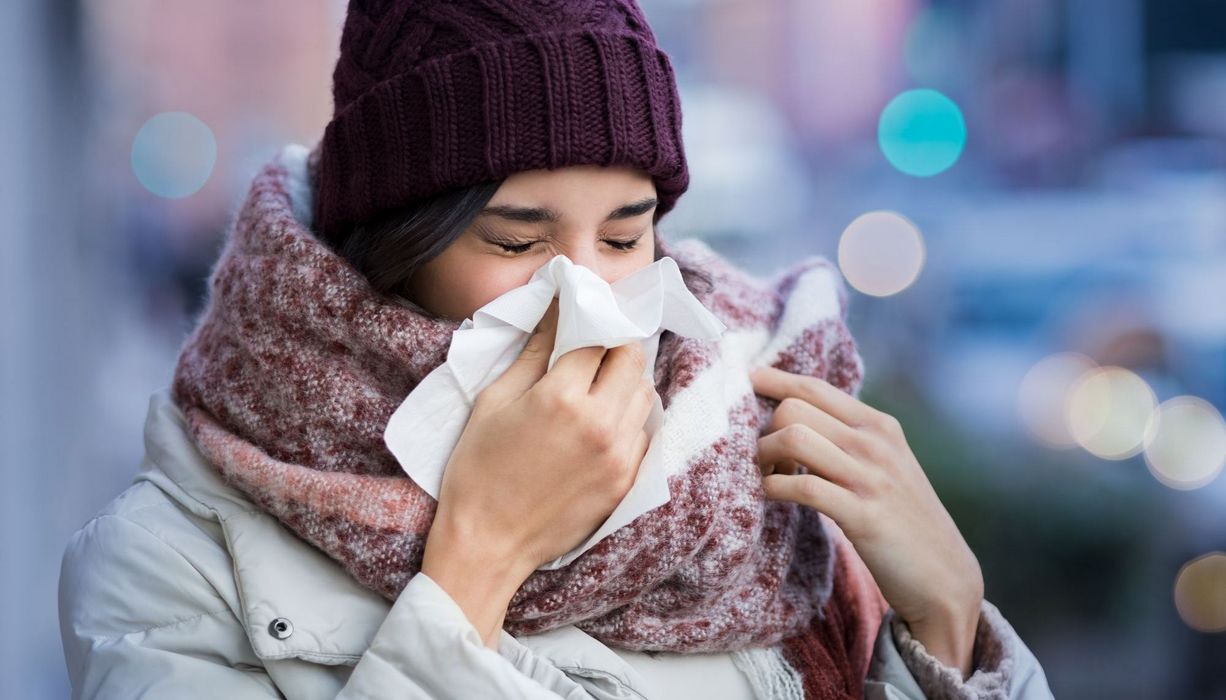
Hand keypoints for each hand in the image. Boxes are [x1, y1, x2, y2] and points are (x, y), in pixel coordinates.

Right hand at [422, 297, 655, 644]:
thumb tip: (556, 311)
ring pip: (645, 394)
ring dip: (627, 380)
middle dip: (616, 345)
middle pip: (632, 359)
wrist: (488, 545)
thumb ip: (532, 353)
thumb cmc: (478, 471)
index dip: (591, 319)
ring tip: (598, 384)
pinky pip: (644, 432)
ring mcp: (620, 455)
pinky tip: (602, 421)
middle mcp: (601, 423)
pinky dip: (630, 417)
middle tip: (594, 347)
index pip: (598, 336)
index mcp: (562, 398)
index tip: (583, 313)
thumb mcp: (495, 401)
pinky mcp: (626, 480)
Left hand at [749, 365, 983, 677]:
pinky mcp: (863, 515)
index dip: (773, 381)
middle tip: (765, 461)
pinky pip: (802, 486)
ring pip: (793, 438)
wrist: (944, 576)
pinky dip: (773, 488)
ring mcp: (870, 478)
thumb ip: (848, 438)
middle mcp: (875, 443)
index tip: (746, 380)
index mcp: (878, 425)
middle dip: (765, 431)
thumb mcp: (884, 465)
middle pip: (792, 409)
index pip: (814, 386)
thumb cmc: (902, 519)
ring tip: (767, 477)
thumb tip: (794, 415)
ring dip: (764, 458)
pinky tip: (770, 496)